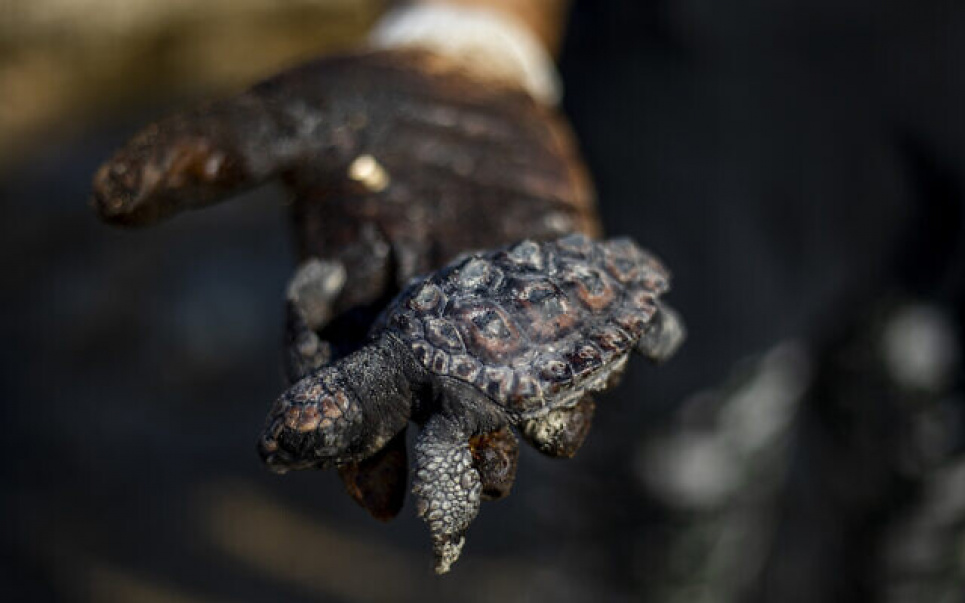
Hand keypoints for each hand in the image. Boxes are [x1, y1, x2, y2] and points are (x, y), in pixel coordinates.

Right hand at [92, 45, 597, 523]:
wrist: (456, 81)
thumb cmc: (360, 113)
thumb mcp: (285, 124)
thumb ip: (210, 156)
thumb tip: (106, 197)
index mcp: (356, 299)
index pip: (342, 372)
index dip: (344, 422)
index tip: (355, 477)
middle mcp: (427, 315)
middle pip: (428, 393)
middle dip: (435, 441)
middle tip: (446, 495)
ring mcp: (500, 297)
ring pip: (510, 371)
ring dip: (520, 411)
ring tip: (530, 448)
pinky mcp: (561, 267)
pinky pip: (582, 317)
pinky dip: (600, 345)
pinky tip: (615, 366)